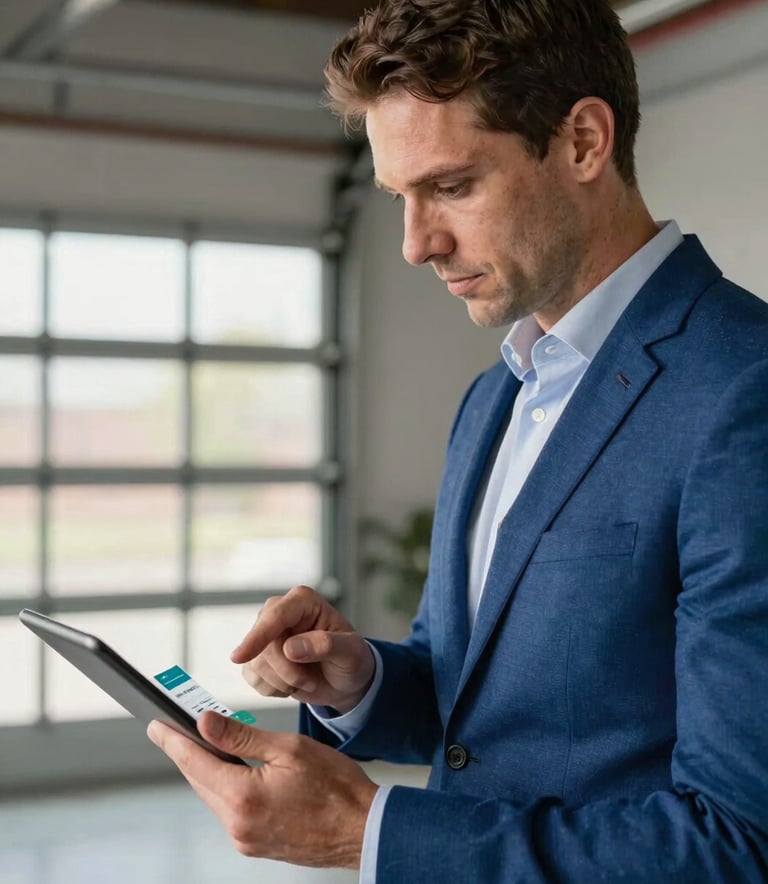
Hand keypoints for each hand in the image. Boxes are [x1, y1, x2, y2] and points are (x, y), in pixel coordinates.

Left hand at [147, 711, 376, 867]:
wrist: (363, 829)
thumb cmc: (336, 786)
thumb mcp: (289, 748)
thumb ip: (242, 737)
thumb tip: (206, 723)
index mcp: (243, 797)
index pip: (195, 762)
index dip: (173, 740)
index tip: (155, 725)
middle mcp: (237, 825)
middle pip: (200, 781)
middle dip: (188, 753)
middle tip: (174, 729)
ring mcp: (245, 840)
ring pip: (214, 796)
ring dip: (209, 771)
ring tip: (206, 744)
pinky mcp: (255, 846)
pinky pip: (230, 812)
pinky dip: (226, 789)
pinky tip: (233, 772)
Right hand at [232, 585, 374, 713]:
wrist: (345, 679)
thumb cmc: (351, 659)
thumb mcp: (351, 652)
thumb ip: (326, 645)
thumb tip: (290, 647)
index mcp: (304, 601)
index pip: (275, 615)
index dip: (258, 636)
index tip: (240, 657)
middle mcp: (280, 613)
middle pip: (264, 644)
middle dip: (287, 672)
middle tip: (311, 681)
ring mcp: (266, 635)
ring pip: (255, 664)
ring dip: (283, 682)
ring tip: (307, 680)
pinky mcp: (258, 657)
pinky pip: (253, 678)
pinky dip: (273, 690)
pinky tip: (291, 685)